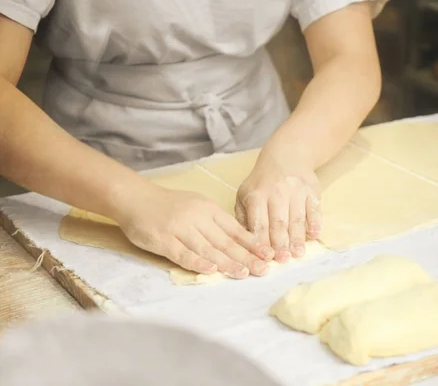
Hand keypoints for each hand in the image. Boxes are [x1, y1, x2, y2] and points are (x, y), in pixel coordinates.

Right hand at [113, 184, 270, 278]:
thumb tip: (241, 240)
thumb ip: (216, 222)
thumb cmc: (169, 204)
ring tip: (244, 273)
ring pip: (208, 248)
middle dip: (246, 256)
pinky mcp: (163, 240)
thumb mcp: (197, 205)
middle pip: (225, 241)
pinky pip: (183, 253)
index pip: (235, 229)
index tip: (269, 254)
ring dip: (227, 262)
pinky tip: (211, 271)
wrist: (135, 198)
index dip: (253, 243)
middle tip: (263, 269)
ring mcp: (179, 228)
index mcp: (208, 209)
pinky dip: (198, 263)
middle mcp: (197, 217)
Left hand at [235, 156, 321, 261]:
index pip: (259, 222)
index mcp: (256, 195)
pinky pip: (314, 208)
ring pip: (297, 218)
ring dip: (297, 238)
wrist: (287, 156)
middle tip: (282, 260)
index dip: (262, 241)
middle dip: (280, 243)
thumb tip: (245, 242)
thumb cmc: (262, 182)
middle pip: (278, 222)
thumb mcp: (245, 194)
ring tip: (298, 254)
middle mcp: (276, 192)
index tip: (264, 257)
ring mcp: (296, 191)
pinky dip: (316, 222)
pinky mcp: (312, 190)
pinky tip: (315, 235)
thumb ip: (243, 217)